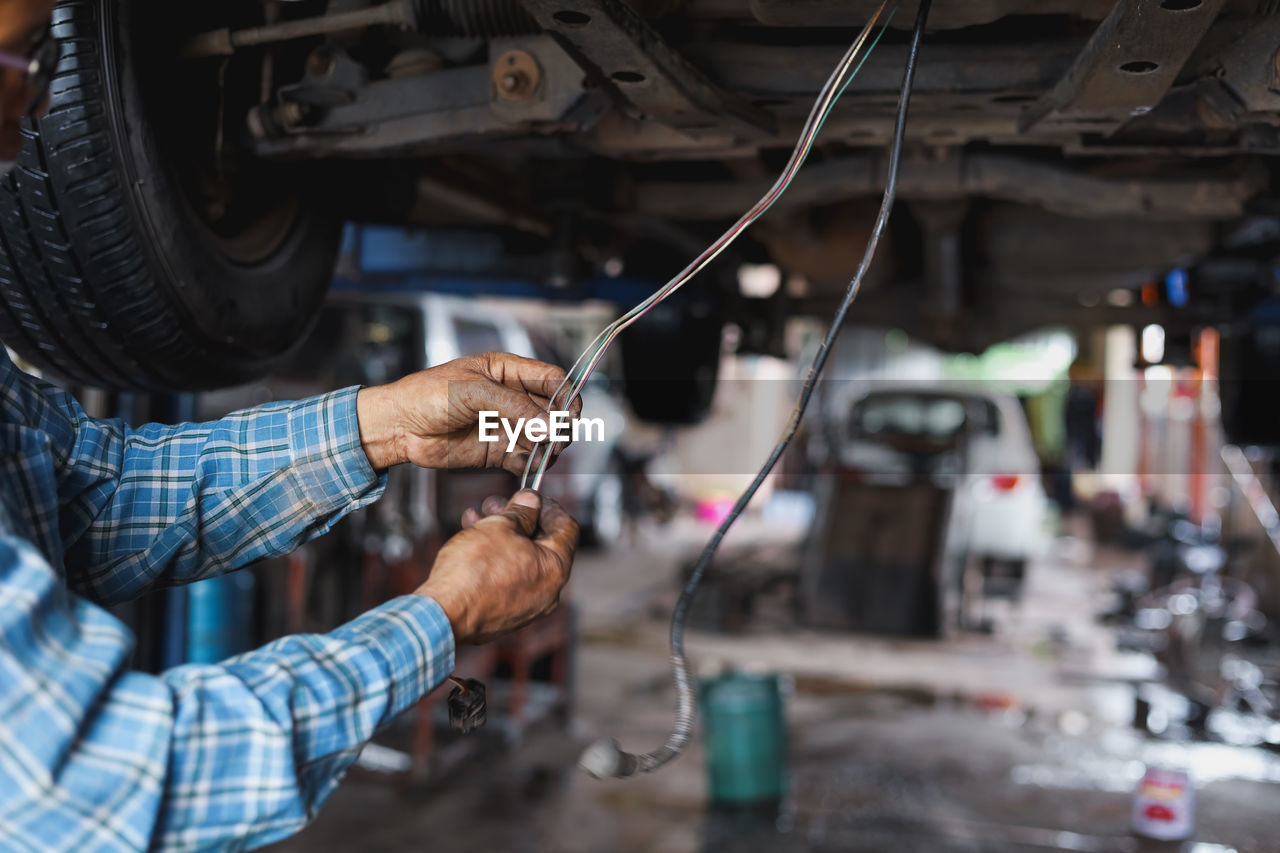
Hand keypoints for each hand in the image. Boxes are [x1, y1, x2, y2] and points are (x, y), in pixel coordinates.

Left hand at [356, 352, 581, 474]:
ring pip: (543, 437)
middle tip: (556, 440)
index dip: (566, 395)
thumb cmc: (426, 396)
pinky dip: (532, 464)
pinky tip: (528, 465)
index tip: (571, 414)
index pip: (551, 379)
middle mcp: (511, 398)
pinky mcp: (497, 450)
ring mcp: (505, 425)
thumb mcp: (472, 391)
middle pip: (552, 410)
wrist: (398, 427)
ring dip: (548, 447)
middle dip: (559, 426)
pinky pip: (525, 458)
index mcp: (506, 371)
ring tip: (543, 454)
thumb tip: (548, 424)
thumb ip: (513, 406)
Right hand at [417, 490, 578, 644]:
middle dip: (517, 519)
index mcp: (555, 569)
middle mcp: (548, 592)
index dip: (547, 506)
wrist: (444, 613)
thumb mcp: (499, 526)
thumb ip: (521, 511)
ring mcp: (527, 607)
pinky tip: (472, 543)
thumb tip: (530, 502)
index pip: (566, 527)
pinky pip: (507, 580)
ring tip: (475, 519)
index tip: (529, 497)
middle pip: (541, 544)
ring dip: (501, 535)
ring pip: (520, 561)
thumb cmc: (473, 571)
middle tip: (495, 505)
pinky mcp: (505, 616)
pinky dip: (495, 559)